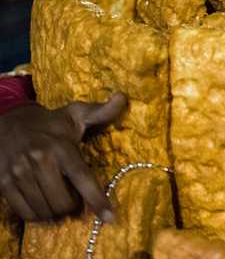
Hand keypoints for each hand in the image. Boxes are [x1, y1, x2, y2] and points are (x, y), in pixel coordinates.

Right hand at [0, 93, 127, 222]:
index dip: (97, 199)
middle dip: (74, 206)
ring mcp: (19, 174)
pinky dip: (38, 215)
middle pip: (63, 202)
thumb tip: (122, 97)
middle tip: (77, 199)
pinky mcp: (4, 184)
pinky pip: (25, 213)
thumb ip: (100, 111)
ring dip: (57, 212)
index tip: (110, 216)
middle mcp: (39, 161)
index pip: (82, 178)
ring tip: (61, 200)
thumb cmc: (50, 123)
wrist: (8, 123)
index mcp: (60, 146)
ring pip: (45, 210)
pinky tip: (44, 204)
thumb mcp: (76, 114)